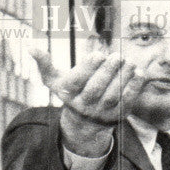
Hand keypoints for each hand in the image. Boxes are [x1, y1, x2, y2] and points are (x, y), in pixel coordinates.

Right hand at [31, 48, 146, 155]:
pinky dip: (134, 88)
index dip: (88, 68)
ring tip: (129, 61)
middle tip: (117, 56)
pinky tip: (139, 73)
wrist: (85, 122)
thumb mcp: (55, 81)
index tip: (98, 54)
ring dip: (122, 78)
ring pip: (112, 96)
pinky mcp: (117, 116)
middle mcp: (85, 107)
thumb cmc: (71, 92)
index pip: (78, 82)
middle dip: (107, 72)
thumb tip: (30, 47)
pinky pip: (127, 102)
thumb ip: (45, 64)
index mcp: (69, 96)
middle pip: (96, 90)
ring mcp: (102, 113)